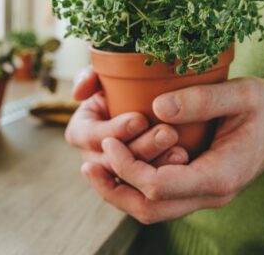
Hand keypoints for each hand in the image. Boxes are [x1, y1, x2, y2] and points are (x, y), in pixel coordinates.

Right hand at [65, 68, 189, 171]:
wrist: (165, 99)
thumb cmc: (131, 83)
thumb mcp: (108, 74)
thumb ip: (91, 76)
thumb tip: (78, 93)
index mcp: (82, 130)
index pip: (87, 137)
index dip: (112, 131)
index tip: (140, 119)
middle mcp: (95, 155)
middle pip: (111, 164)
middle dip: (140, 150)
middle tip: (168, 133)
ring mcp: (118, 172)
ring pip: (131, 181)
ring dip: (156, 166)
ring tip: (181, 151)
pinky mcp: (140, 182)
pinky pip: (149, 188)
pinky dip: (166, 177)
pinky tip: (185, 161)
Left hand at [81, 77, 263, 223]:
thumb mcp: (241, 93)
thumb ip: (202, 100)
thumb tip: (157, 108)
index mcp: (220, 175)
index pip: (160, 187)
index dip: (128, 167)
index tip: (109, 140)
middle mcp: (210, 194)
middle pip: (150, 210)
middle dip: (114, 191)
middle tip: (87, 166)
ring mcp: (203, 194)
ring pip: (152, 211)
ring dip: (119, 193)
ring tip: (93, 167)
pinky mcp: (196, 187)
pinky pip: (159, 199)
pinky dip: (133, 187)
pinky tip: (116, 165)